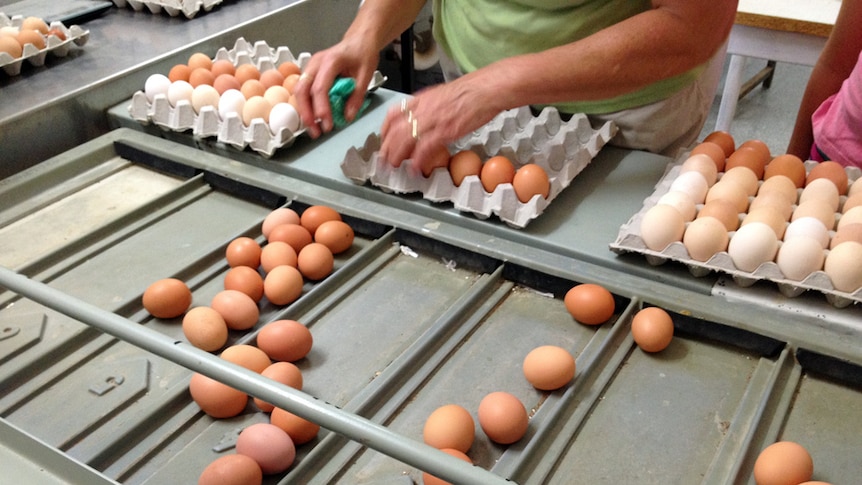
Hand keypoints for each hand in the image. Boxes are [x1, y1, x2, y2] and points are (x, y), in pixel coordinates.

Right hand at [294, 40, 378, 137]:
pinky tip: (314, 118)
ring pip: (299, 91)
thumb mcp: (366, 74)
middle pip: (302, 90)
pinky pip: (304, 91)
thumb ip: (356, 96)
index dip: (322, 109)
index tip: (327, 124)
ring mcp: (311, 67)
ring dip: (304, 112)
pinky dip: (307, 106)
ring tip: (314, 129)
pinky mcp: (311, 73)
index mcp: (331, 61)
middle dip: (306, 113)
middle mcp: (316, 63)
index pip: (320, 88)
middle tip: (315, 131)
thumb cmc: (362, 52)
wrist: (359, 41)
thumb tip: (347, 116)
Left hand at [378, 78, 501, 174]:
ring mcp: (432, 120)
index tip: (384, 139)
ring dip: (397, 155)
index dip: (384, 129)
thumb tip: (426, 116)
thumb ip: (431, 105)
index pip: (393, 114)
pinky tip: (415, 169)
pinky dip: (417, 161)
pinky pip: (424, 148)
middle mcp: (422, 109)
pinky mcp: (444, 131)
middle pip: (394, 130)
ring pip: (404, 140)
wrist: (486, 89)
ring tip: (395, 166)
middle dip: (387, 147)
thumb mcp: (443, 94)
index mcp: (422, 98)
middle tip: (385, 160)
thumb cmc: (471, 91)